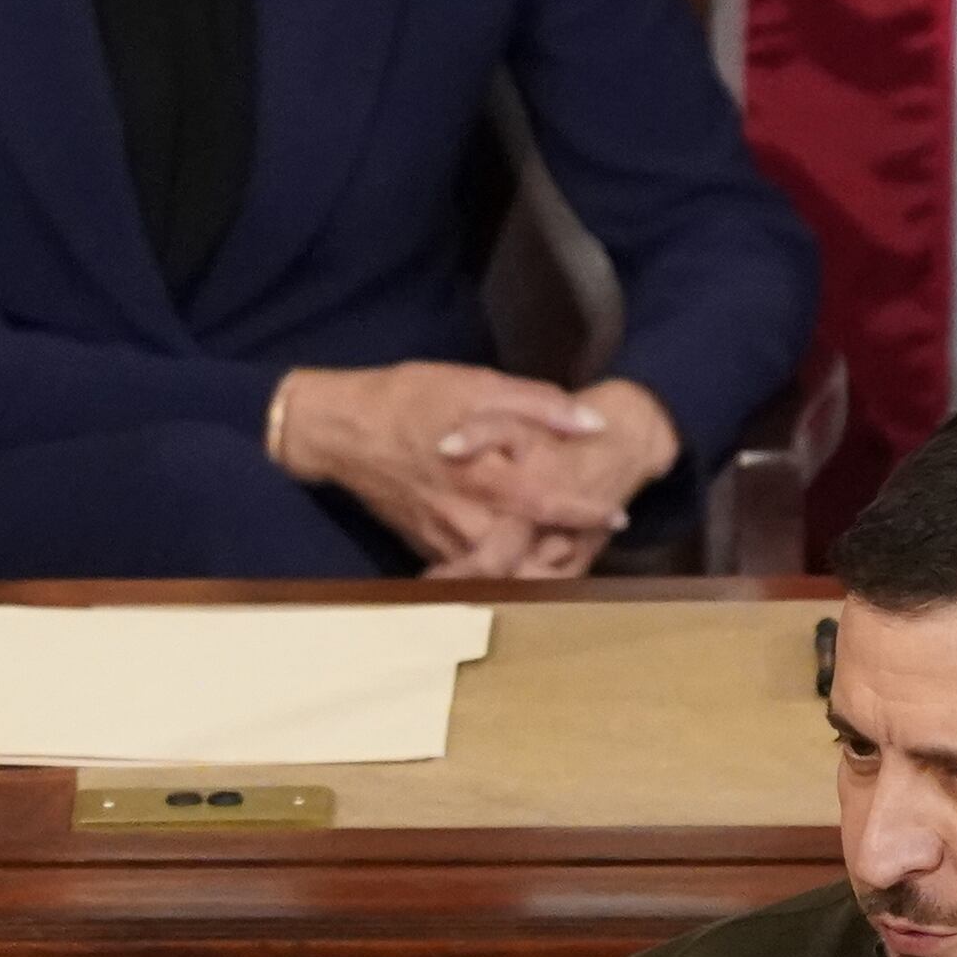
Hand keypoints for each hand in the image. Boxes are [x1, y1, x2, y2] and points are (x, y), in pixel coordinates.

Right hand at [267, 363, 632, 572]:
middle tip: (592, 545)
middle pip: (528, 557)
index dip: (586, 513)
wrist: (341, 430)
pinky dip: (501, 572)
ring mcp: (445, 539)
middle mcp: (465, 516)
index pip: (547, 505)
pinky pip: (473, 572)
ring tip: (564, 557)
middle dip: (564, 558)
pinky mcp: (429, 546)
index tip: (616, 515)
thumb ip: (539, 404)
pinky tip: (521, 557)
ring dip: (536, 571)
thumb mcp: (477, 384)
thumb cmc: (408, 399)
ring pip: (502, 573)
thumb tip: (592, 423)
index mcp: (482, 474)